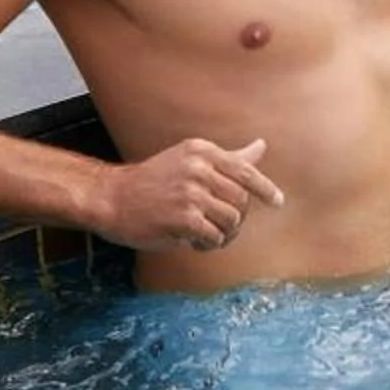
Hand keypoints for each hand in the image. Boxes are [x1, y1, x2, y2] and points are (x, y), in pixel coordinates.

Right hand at [94, 138, 284, 251]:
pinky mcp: (183, 218)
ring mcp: (190, 192)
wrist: (111, 199)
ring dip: (223, 234)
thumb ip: (228, 158)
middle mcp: (198, 168)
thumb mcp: (190, 161)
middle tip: (218, 226)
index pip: (245, 170)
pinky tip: (194, 243)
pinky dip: (209, 245)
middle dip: (235, 218)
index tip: (278, 202)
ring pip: (232, 220)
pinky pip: (215, 237)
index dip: (265, 188)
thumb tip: (262, 145)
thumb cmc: (153, 182)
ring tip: (205, 235)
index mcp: (202, 151)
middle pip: (242, 200)